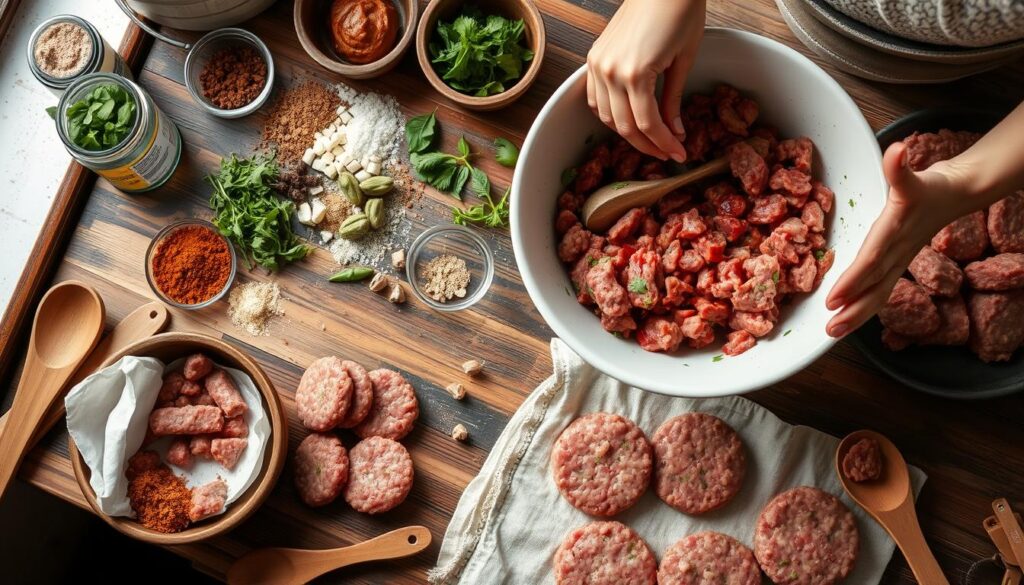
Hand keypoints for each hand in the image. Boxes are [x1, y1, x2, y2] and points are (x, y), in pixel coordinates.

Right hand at [586, 0, 705, 162]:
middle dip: (647, 145)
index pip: (648, 124)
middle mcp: (611, 71)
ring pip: (607, 116)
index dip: (663, 144)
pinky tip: (626, 119)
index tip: (678, 154)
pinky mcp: (594, 57)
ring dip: (627, 133)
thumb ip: (673, 100)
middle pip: (625, 126)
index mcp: (636, 73)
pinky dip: (609, 114)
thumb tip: (674, 131)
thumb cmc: (679, 13)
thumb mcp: (684, 61)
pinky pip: (595, 98)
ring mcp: (598, 64)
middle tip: (666, 153)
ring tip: (649, 139)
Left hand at [824, 142, 973, 336]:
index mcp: (894, 234)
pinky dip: (862, 303)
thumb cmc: (932, 186)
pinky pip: (878, 288)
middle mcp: (896, 252)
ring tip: (833, 332)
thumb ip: (900, 166)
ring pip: (877, 293)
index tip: (833, 298)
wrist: (958, 194)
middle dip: (853, 310)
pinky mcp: (897, 263)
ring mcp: (898, 261)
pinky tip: (846, 317)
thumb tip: (897, 150)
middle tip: (830, 330)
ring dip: (856, 314)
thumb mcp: (914, 176)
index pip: (870, 261)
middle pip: (873, 287)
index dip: (853, 280)